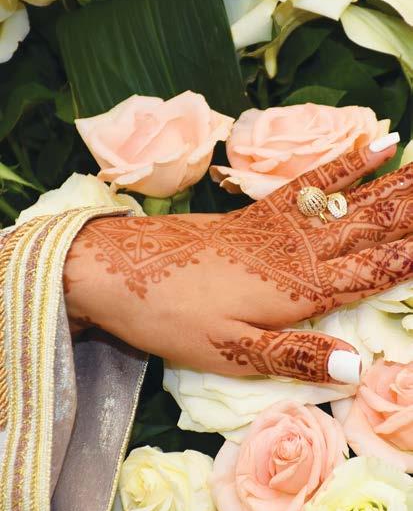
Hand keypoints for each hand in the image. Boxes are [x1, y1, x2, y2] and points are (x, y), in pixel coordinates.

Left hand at [64, 139, 412, 383]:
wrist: (119, 269)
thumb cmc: (172, 316)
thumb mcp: (231, 352)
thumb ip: (295, 357)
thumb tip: (359, 367)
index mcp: (296, 291)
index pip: (372, 273)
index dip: (410, 258)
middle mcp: (298, 252)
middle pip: (370, 228)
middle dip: (412, 211)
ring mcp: (279, 225)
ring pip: (353, 201)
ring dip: (397, 184)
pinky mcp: (258, 212)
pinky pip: (312, 182)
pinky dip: (346, 162)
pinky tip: (373, 143)